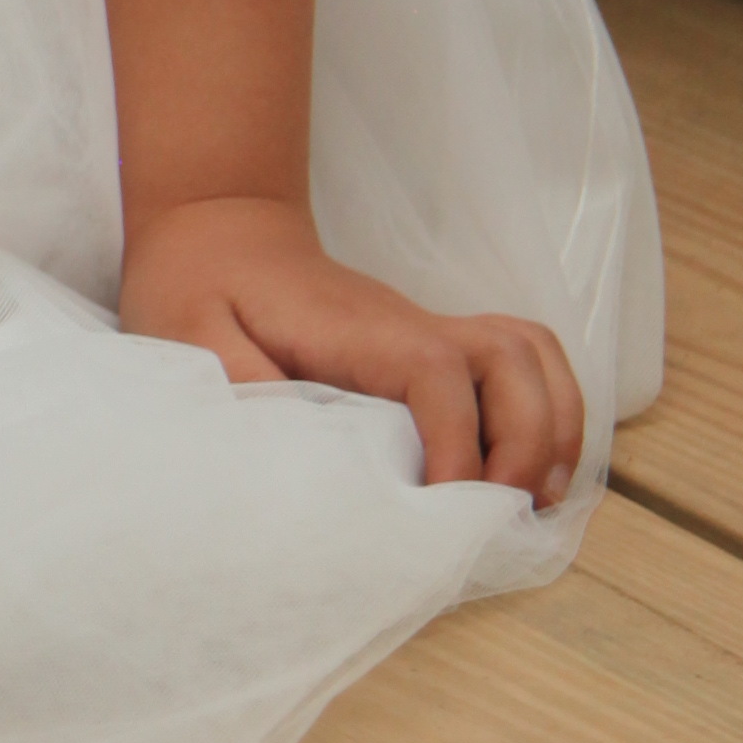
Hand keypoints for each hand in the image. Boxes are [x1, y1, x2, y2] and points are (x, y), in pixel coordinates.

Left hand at [121, 195, 583, 505]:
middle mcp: (411, 324)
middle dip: (527, 440)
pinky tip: (531, 467)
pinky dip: (543, 409)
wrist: (217, 228)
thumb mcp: (191, 336)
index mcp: (358, 329)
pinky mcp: (432, 344)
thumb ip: (242, 387)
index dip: (455, 443)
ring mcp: (429, 330)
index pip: (435, 376)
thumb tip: (297, 446)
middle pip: (510, 360)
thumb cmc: (199, 286)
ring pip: (529, 355)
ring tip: (540, 499)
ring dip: (551, 425)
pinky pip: (517, 361)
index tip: (444, 507)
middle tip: (506, 515)